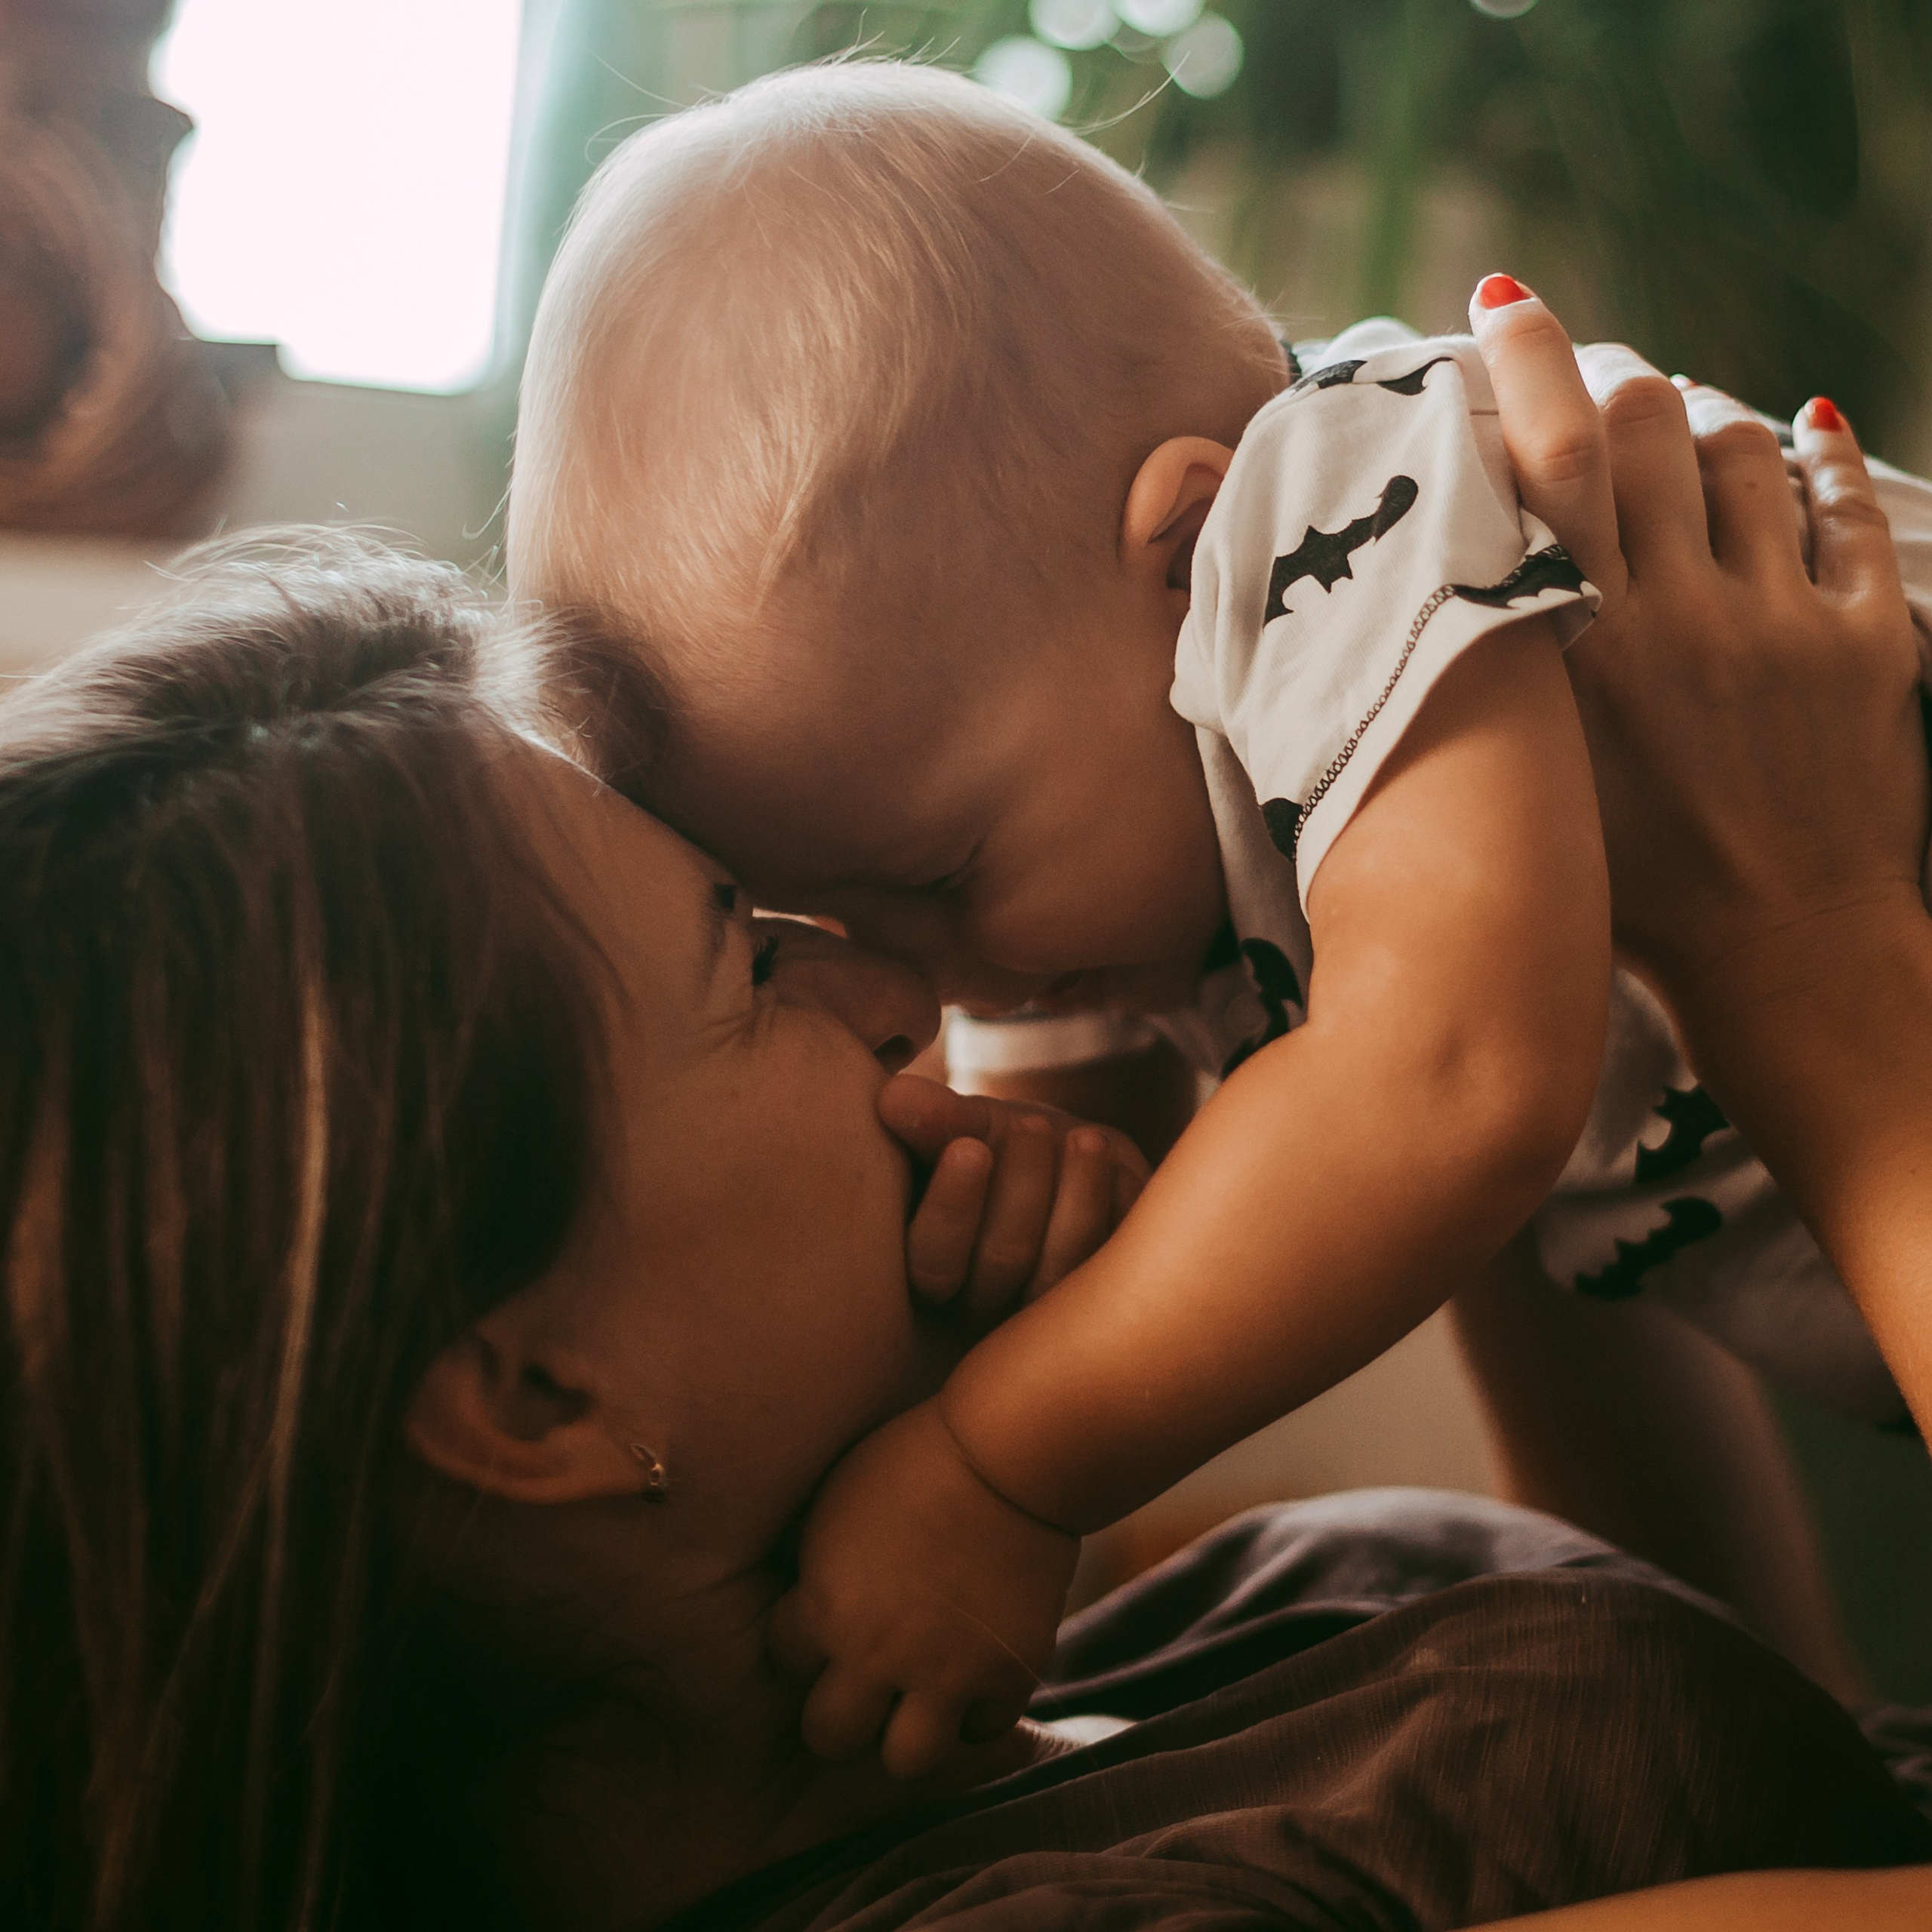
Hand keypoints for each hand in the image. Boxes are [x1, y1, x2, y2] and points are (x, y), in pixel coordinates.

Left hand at [767, 1399, 1078, 1778]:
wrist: (1009, 1451)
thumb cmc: (916, 1456)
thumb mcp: (837, 1497)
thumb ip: (814, 1560)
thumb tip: (800, 1589)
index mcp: (825, 1606)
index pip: (782, 1661)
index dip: (801, 1641)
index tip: (823, 1623)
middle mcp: (877, 1654)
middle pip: (828, 1736)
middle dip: (839, 1711)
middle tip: (861, 1682)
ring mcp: (946, 1672)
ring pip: (905, 1760)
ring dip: (906, 1733)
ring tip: (916, 1701)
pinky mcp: (1008, 1672)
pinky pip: (983, 1730)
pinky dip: (977, 1710)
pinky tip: (974, 1675)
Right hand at [880, 1075, 1149, 1318]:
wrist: (1071, 1159)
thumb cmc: (1003, 1145)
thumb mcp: (970, 1126)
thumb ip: (934, 1119)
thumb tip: (894, 1099)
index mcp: (932, 1268)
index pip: (931, 1261)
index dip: (951, 1208)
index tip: (970, 1149)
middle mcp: (983, 1305)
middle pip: (1000, 1264)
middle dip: (1022, 1188)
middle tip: (1033, 1126)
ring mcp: (1045, 1311)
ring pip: (1059, 1272)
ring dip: (1077, 1197)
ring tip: (1086, 1139)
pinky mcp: (1106, 1300)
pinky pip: (1118, 1266)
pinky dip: (1118, 1206)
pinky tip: (1115, 1164)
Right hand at [1469, 278, 1928, 1008]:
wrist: (1782, 958)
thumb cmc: (1629, 886)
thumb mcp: (1535, 773)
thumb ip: (1503, 666)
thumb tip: (1459, 569)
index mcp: (1586, 651)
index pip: (1550, 460)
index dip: (1528, 360)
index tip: (1503, 301)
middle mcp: (1684, 615)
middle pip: (1649, 425)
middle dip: (1615, 391)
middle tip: (1593, 403)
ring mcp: (1787, 622)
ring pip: (1744, 451)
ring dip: (1702, 437)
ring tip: (1678, 466)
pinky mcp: (1871, 641)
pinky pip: (1845, 511)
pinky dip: (1818, 461)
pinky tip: (1802, 434)